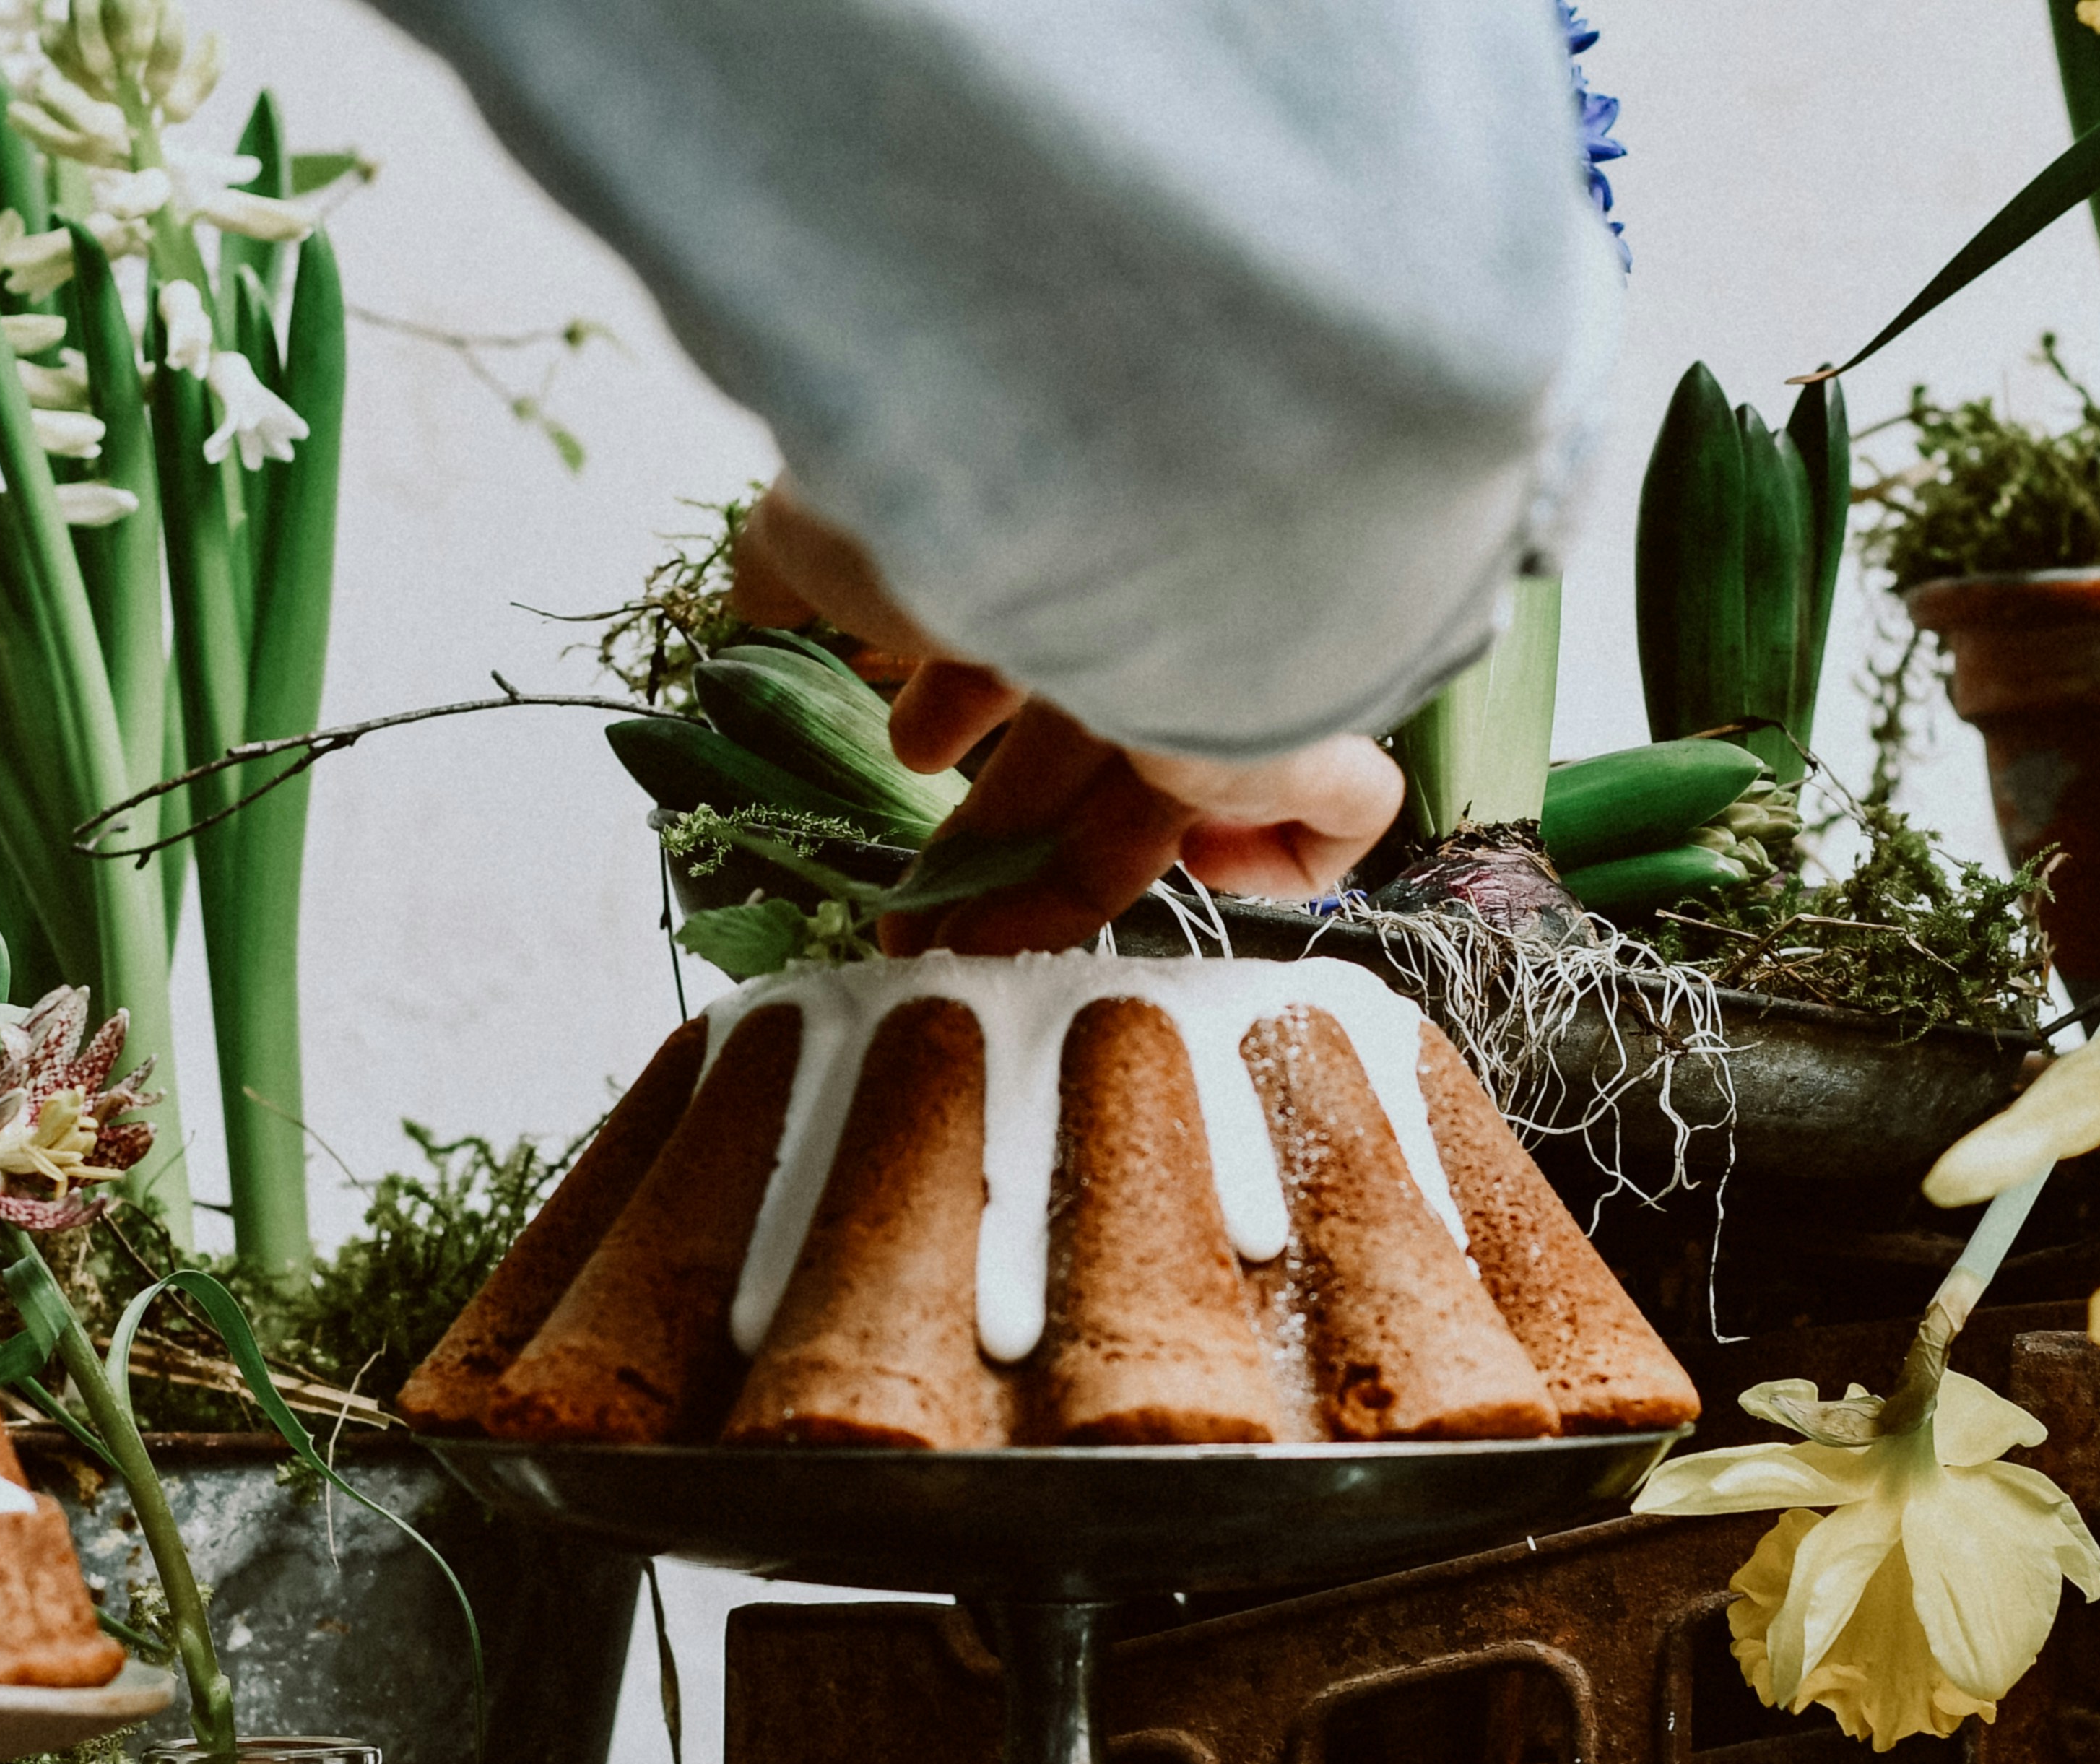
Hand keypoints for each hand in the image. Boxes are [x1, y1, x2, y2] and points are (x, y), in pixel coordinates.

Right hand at [730, 486, 1401, 954]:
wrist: (1111, 478)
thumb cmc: (960, 489)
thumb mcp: (829, 527)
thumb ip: (794, 563)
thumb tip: (757, 595)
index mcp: (1057, 546)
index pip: (1022, 638)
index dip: (957, 708)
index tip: (904, 761)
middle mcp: (1153, 601)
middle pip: (1085, 742)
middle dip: (986, 833)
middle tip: (909, 916)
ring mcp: (1241, 662)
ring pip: (1181, 802)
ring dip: (1067, 890)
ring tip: (960, 949)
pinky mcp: (1319, 726)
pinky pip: (1342, 815)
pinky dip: (1273, 863)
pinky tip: (1202, 858)